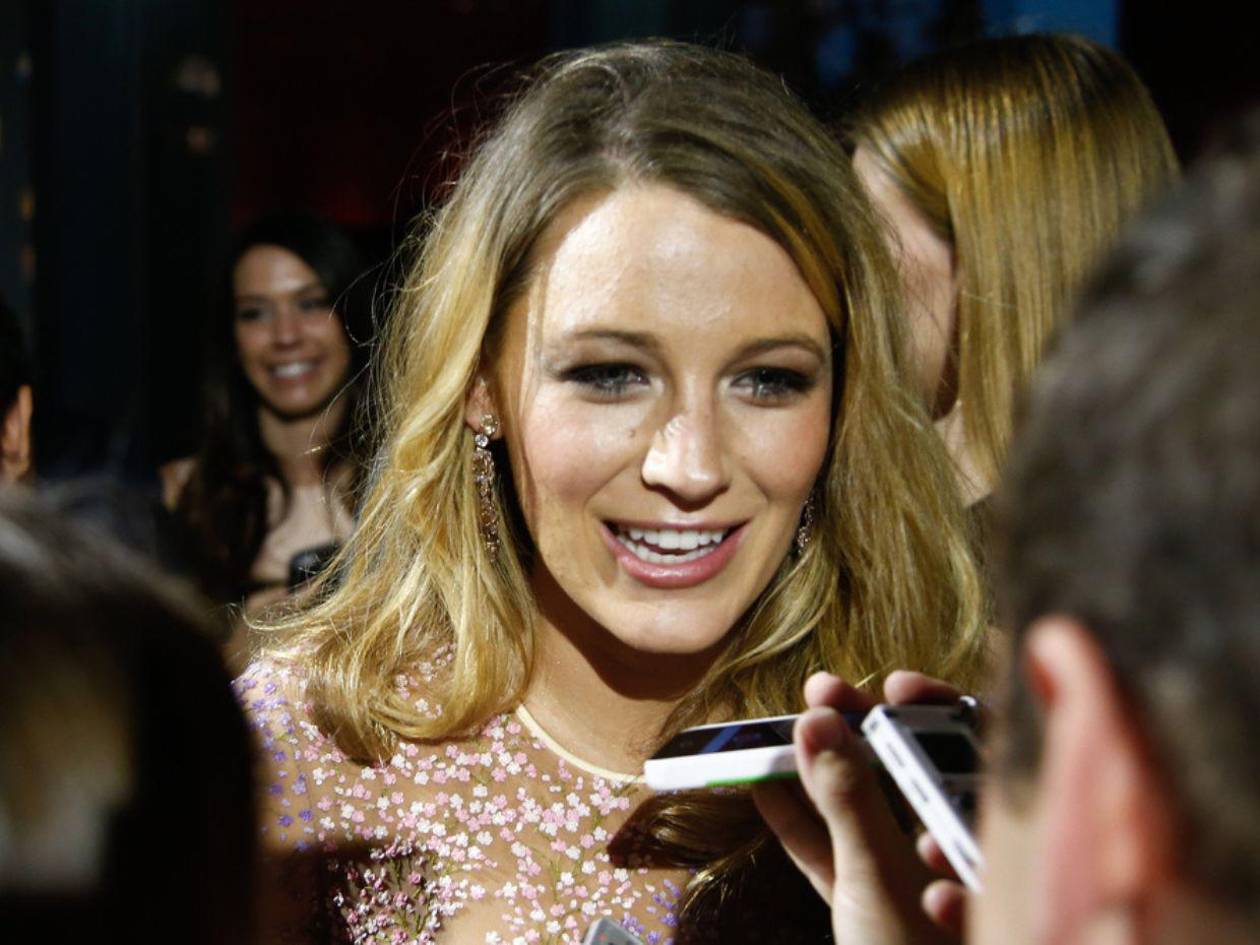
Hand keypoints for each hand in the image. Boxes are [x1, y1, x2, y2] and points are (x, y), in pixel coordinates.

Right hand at [752, 671, 966, 944]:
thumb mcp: (879, 879)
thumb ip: (849, 800)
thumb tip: (818, 723)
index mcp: (990, 838)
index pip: (978, 747)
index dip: (937, 706)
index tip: (889, 685)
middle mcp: (960, 855)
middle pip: (914, 769)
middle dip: (866, 730)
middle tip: (823, 695)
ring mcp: (911, 885)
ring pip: (870, 809)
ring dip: (827, 772)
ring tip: (790, 731)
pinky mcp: (871, 913)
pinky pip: (836, 855)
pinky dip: (803, 825)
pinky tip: (765, 792)